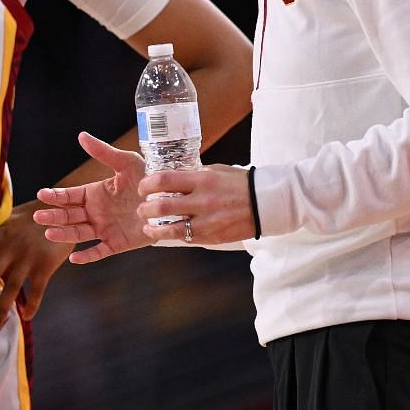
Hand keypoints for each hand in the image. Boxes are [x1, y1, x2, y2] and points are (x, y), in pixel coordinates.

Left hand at [0, 200, 70, 334]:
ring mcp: (28, 258)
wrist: (64, 210)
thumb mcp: (13, 218)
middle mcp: (11, 249)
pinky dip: (31, 304)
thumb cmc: (37, 214)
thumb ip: (0, 233)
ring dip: (1, 308)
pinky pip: (36, 290)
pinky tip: (26, 316)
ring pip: (10, 288)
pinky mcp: (45, 265)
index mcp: (1, 235)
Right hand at [30, 131, 151, 263]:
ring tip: (49, 233)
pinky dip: (87, 256)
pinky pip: (99, 252)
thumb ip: (104, 152)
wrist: (170, 199)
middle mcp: (96, 212)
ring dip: (64, 234)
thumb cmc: (149, 178)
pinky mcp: (117, 243)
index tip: (42, 194)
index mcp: (95, 194)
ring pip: (79, 234)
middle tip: (39, 216)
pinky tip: (75, 258)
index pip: (70, 196)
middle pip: (69, 216)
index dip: (56, 196)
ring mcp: (105, 229)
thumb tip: (82, 135)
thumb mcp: (127, 163)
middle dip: (54, 216)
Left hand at [137, 165, 257, 245]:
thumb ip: (195, 175)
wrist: (267, 203)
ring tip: (148, 227)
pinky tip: (166, 233)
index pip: (164, 180)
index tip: (143, 187)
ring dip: (153, 229)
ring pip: (170, 229)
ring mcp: (208, 221)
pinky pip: (186, 238)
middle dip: (146, 208)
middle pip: (162, 206)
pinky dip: (172, 236)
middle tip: (142, 208)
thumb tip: (174, 178)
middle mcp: (203, 201)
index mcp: (203, 180)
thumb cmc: (242, 184)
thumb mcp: (218, 171)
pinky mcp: (213, 236)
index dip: (147, 184)